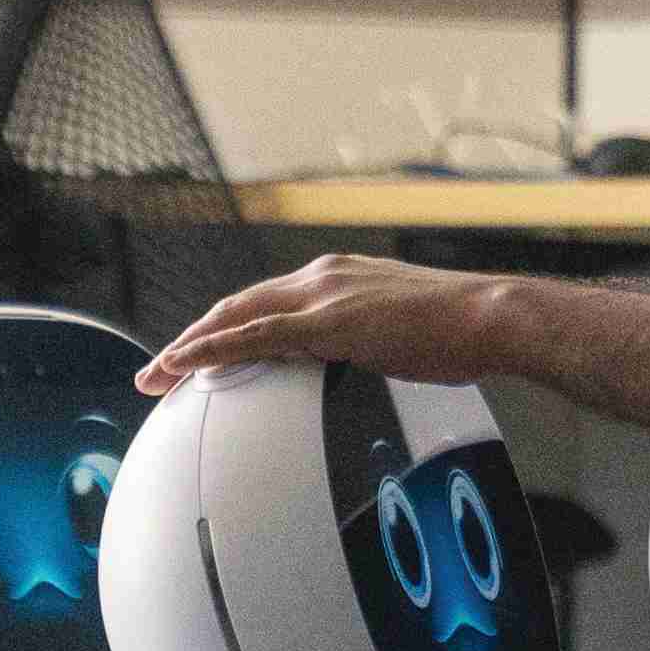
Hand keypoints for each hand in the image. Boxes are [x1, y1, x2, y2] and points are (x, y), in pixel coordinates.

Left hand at [138, 256, 507, 395]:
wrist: (492, 317)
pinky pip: (253, 337)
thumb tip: (366, 366)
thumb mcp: (403, 333)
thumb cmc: (463, 331)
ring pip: (234, 317)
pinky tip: (184, 366)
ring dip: (189, 346)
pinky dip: (212, 350)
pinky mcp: (328, 322)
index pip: (267, 302)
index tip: (201, 350)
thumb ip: (371, 342)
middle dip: (194, 336)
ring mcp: (323, 296)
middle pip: (239, 305)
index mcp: (340, 278)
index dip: (227, 325)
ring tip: (157, 374)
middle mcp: (323, 277)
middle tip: (160, 366)